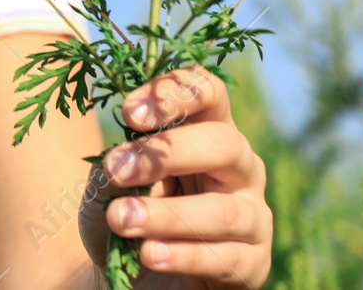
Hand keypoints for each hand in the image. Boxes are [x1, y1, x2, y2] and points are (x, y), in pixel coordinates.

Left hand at [77, 65, 271, 287]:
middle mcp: (239, 167)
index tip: (128, 113)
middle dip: (167, 155)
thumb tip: (118, 162)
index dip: (175, 94)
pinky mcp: (253, 263)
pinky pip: (225, 258)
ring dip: (166, 215)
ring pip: (222, 211)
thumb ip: (115, 165)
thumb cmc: (123, 212)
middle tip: (117, 168)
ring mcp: (253, 216)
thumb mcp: (109, 183)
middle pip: (223, 144)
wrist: (125, 275)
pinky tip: (149, 253)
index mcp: (207, 130)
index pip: (209, 92)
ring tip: (121, 219)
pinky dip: (182, 255)